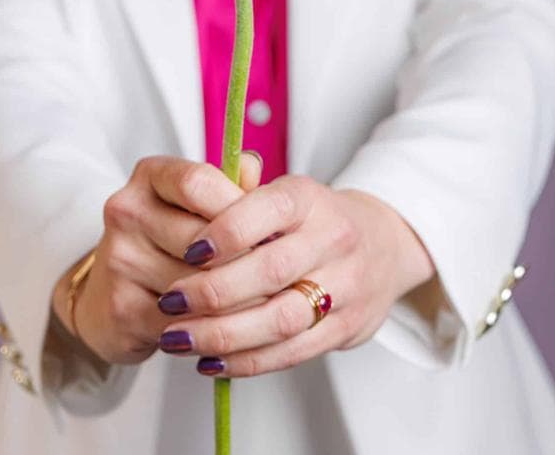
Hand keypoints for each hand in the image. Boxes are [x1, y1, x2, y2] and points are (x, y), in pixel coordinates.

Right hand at [52, 152, 262, 365]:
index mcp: (149, 176)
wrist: (108, 295)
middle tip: (277, 277)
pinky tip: (225, 325)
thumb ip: (228, 184)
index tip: (268, 230)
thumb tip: (253, 166)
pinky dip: (212, 327)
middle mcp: (127, 210)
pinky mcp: (121, 306)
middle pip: (201, 237)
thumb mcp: (196, 205)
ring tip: (259, 304)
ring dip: (236, 300)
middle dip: (245, 261)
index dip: (239, 207)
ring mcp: (119, 259)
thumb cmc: (168, 242)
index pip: (198, 181)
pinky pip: (185, 320)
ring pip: (198, 283)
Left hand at [154, 176, 436, 377]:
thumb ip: (238, 195)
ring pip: (281, 319)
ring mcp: (345, 287)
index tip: (188, 250)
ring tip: (179, 339)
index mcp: (309, 198)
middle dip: (214, 291)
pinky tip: (210, 361)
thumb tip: (188, 199)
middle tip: (170, 301)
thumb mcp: (283, 193)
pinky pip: (292, 353)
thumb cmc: (313, 218)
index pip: (269, 210)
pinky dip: (247, 362)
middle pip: (272, 270)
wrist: (384, 244)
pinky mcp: (346, 328)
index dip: (227, 231)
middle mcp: (333, 239)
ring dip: (223, 335)